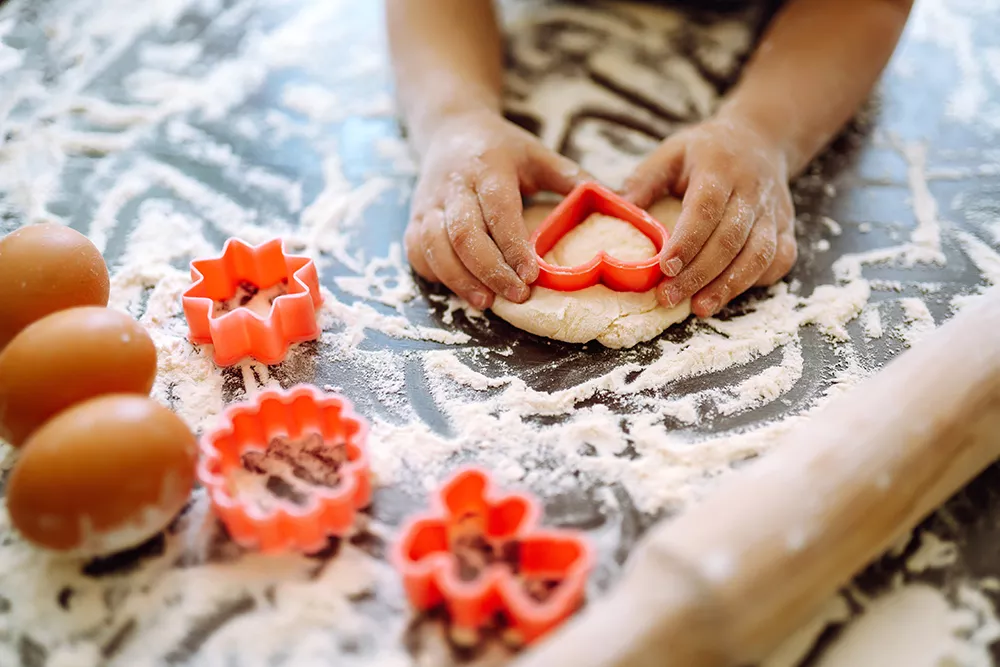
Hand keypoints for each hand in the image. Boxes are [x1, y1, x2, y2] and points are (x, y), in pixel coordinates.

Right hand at [405, 109, 586, 309]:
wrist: (450, 128)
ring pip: (434, 245)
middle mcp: (453, 184)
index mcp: (488, 166)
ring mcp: (428, 201)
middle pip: (463, 233)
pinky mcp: (414, 216)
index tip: (531, 275)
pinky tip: (458, 289)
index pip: (498, 210)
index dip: (512, 246)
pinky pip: (416, 250)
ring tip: (485, 303)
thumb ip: (571, 179)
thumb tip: (618, 202)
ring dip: (458, 278)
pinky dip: (434, 273)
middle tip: (515, 296)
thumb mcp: (538, 154)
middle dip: (488, 270)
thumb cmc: (501, 148)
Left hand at [621, 117, 797, 317]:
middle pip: (730, 239)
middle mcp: (751, 191)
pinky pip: (780, 259)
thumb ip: (645, 180)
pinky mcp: (786, 227)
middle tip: (669, 298)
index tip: (665, 267)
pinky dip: (758, 280)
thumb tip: (620, 210)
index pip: (705, 209)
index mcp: (719, 169)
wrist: (760, 139)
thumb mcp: (671, 152)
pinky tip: (731, 293)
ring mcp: (774, 211)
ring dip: (730, 285)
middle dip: (699, 274)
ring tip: (700, 308)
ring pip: (759, 254)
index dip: (686, 241)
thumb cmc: (706, 152)